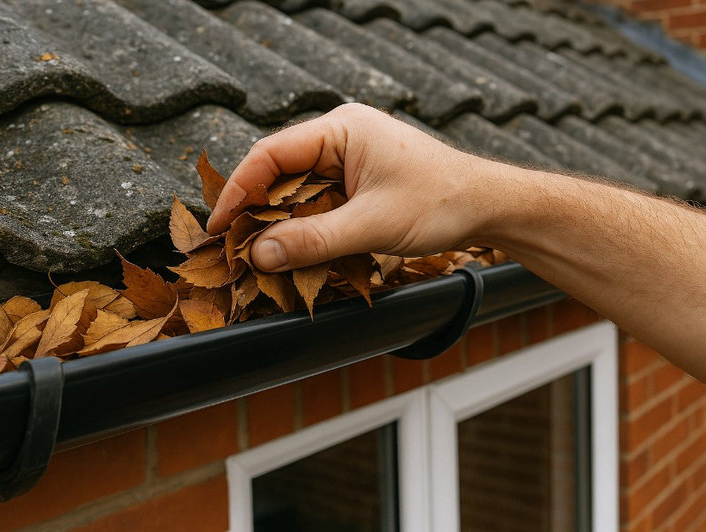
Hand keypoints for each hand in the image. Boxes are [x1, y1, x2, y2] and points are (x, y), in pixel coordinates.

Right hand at [206, 103, 500, 271]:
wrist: (487, 206)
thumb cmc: (441, 201)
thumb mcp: (372, 224)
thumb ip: (314, 239)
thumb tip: (259, 255)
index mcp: (341, 129)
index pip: (271, 154)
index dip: (239, 190)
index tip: (218, 227)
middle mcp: (340, 139)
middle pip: (279, 173)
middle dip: (256, 211)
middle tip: (233, 249)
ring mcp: (349, 161)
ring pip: (298, 192)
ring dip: (281, 223)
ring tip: (259, 257)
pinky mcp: (358, 183)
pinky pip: (319, 203)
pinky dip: (305, 228)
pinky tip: (296, 252)